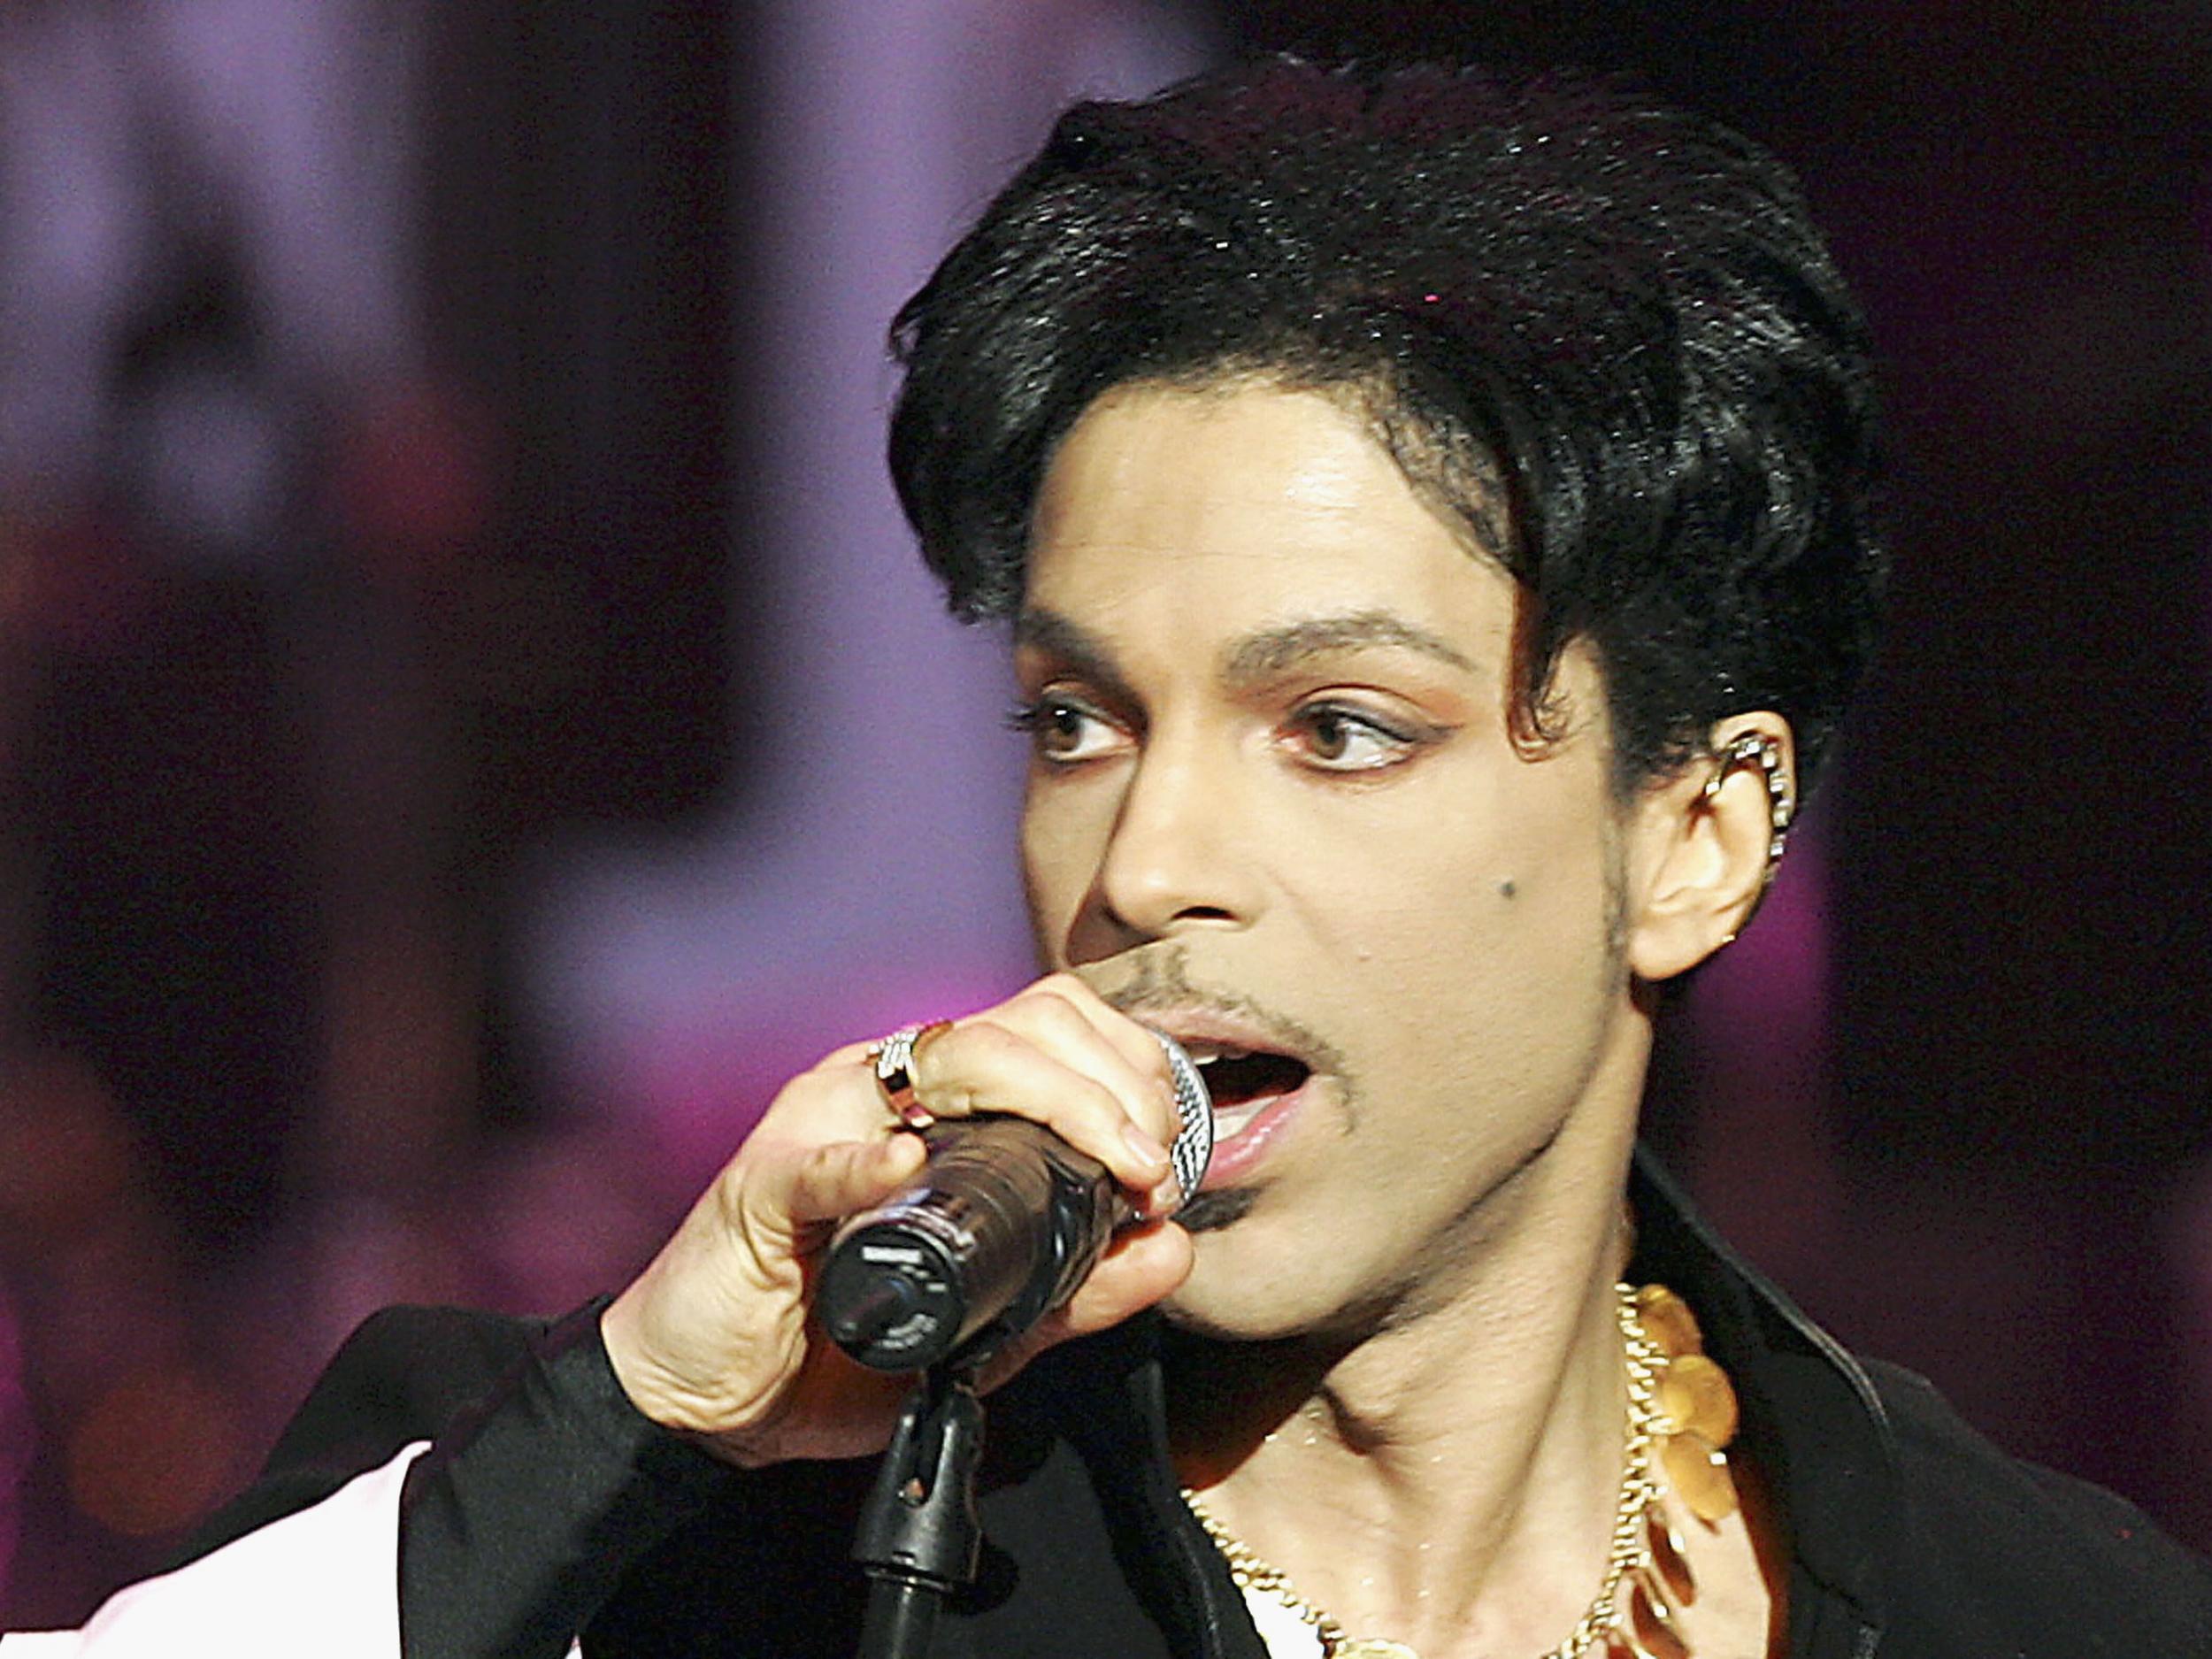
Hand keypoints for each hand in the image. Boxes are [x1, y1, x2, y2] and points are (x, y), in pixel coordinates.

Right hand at [598, 973, 1196, 1464]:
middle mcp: (889, 1089)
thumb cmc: (842, 1344)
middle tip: (1151, 1172)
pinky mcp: (761, 1183)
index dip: (1132, 1074)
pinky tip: (910, 1170)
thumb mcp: (990, 1322)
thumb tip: (1174, 1245)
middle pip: (1023, 1023)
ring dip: (1055, 1101)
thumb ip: (1079, 1287)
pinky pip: (820, 1157)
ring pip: (949, 1056)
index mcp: (943, 1103)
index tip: (1169, 1162)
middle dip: (1114, 1084)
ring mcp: (824, 1122)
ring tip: (1107, 1170)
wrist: (716, 1403)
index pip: (1057, 1029)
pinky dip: (870, 1162)